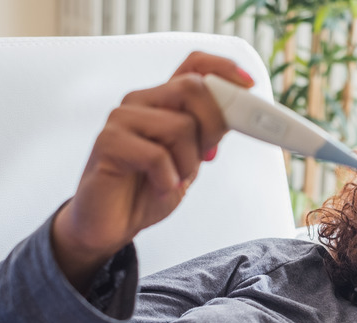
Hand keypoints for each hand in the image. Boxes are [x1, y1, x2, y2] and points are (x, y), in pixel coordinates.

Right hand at [52, 52, 254, 290]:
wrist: (113, 223)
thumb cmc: (150, 188)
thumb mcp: (190, 158)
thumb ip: (209, 132)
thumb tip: (240, 114)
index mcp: (162, 101)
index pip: (193, 64)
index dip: (223, 68)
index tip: (249, 85)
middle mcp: (141, 102)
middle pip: (192, 88)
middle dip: (212, 126)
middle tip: (205, 156)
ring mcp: (121, 119)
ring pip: (180, 125)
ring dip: (188, 162)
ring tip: (173, 178)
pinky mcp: (108, 143)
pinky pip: (157, 155)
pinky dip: (168, 179)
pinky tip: (159, 187)